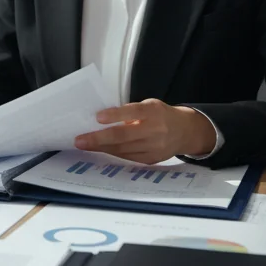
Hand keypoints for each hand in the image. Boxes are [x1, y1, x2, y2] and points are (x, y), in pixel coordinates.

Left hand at [71, 99, 216, 163]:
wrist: (185, 132)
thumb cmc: (161, 115)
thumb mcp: (149, 105)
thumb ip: (130, 111)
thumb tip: (103, 119)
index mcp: (154, 112)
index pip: (133, 112)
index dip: (115, 115)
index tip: (97, 117)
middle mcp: (155, 130)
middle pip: (124, 136)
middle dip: (99, 138)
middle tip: (80, 140)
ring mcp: (154, 147)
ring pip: (123, 149)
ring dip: (101, 148)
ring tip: (85, 145)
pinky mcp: (151, 159)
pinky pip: (127, 157)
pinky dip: (112, 153)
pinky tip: (100, 150)